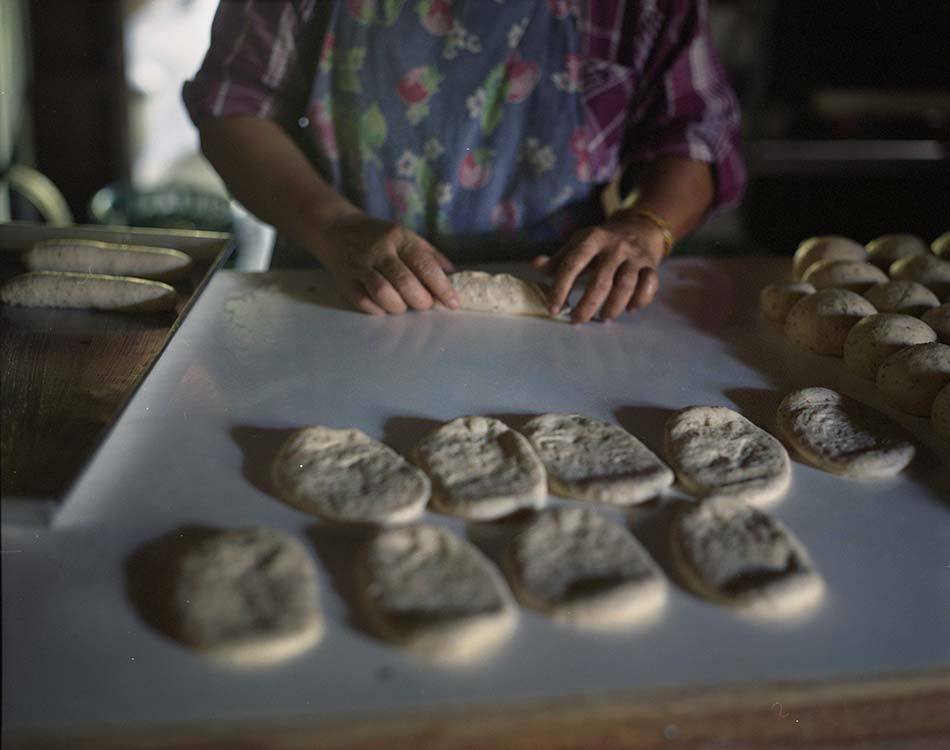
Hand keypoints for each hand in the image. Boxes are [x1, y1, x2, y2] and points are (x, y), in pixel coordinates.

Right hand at [316, 213, 458, 314]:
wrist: (337, 229)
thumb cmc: (379, 237)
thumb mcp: (406, 237)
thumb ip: (430, 255)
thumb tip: (454, 275)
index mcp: (399, 238)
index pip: (424, 264)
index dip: (441, 287)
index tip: (453, 303)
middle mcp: (379, 251)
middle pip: (405, 282)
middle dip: (421, 300)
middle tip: (425, 304)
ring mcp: (360, 266)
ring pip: (383, 293)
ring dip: (399, 306)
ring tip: (403, 305)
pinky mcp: (345, 280)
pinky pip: (363, 302)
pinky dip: (378, 309)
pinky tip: (384, 306)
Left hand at [533, 217, 665, 323]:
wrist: (639, 227)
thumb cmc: (601, 242)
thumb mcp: (579, 244)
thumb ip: (559, 259)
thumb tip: (536, 265)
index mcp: (592, 239)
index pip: (573, 264)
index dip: (560, 288)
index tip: (552, 309)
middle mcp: (615, 247)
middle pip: (600, 281)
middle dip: (587, 305)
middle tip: (576, 320)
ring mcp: (635, 256)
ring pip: (626, 285)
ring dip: (613, 306)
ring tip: (603, 318)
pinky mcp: (651, 265)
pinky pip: (649, 284)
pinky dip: (641, 299)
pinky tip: (630, 309)